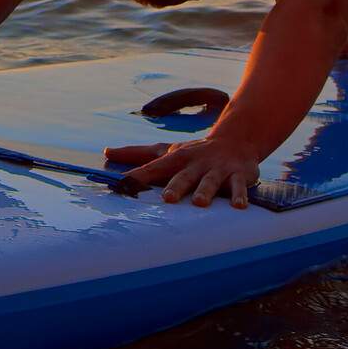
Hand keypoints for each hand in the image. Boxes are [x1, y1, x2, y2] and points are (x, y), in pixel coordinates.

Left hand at [104, 137, 261, 207]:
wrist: (235, 141)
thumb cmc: (194, 153)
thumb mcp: (166, 151)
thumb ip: (137, 154)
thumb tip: (107, 152)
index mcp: (175, 158)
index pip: (154, 167)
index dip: (139, 176)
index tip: (123, 185)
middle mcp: (195, 163)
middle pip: (183, 176)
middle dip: (176, 186)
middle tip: (167, 199)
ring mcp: (217, 169)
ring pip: (210, 181)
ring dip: (205, 191)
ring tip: (200, 204)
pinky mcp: (238, 175)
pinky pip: (240, 187)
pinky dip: (240, 196)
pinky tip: (239, 207)